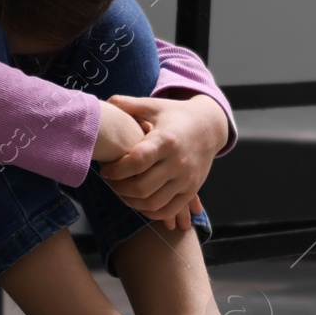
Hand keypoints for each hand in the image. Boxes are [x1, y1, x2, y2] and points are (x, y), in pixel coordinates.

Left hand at [97, 93, 226, 227]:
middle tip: (110, 181)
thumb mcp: (154, 106)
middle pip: (142, 187)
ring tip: (121, 191)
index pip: (137, 162)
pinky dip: (150, 212)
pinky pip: (168, 210)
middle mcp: (178, 162)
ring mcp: (186, 179)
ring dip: (130, 201)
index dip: (116, 170)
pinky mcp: (191, 190)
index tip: (105, 169)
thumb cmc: (175, 115)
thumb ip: (128, 104)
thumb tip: (105, 102)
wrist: (210, 127)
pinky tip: (138, 202)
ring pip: (153, 203)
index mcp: (166, 140)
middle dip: (119, 188)